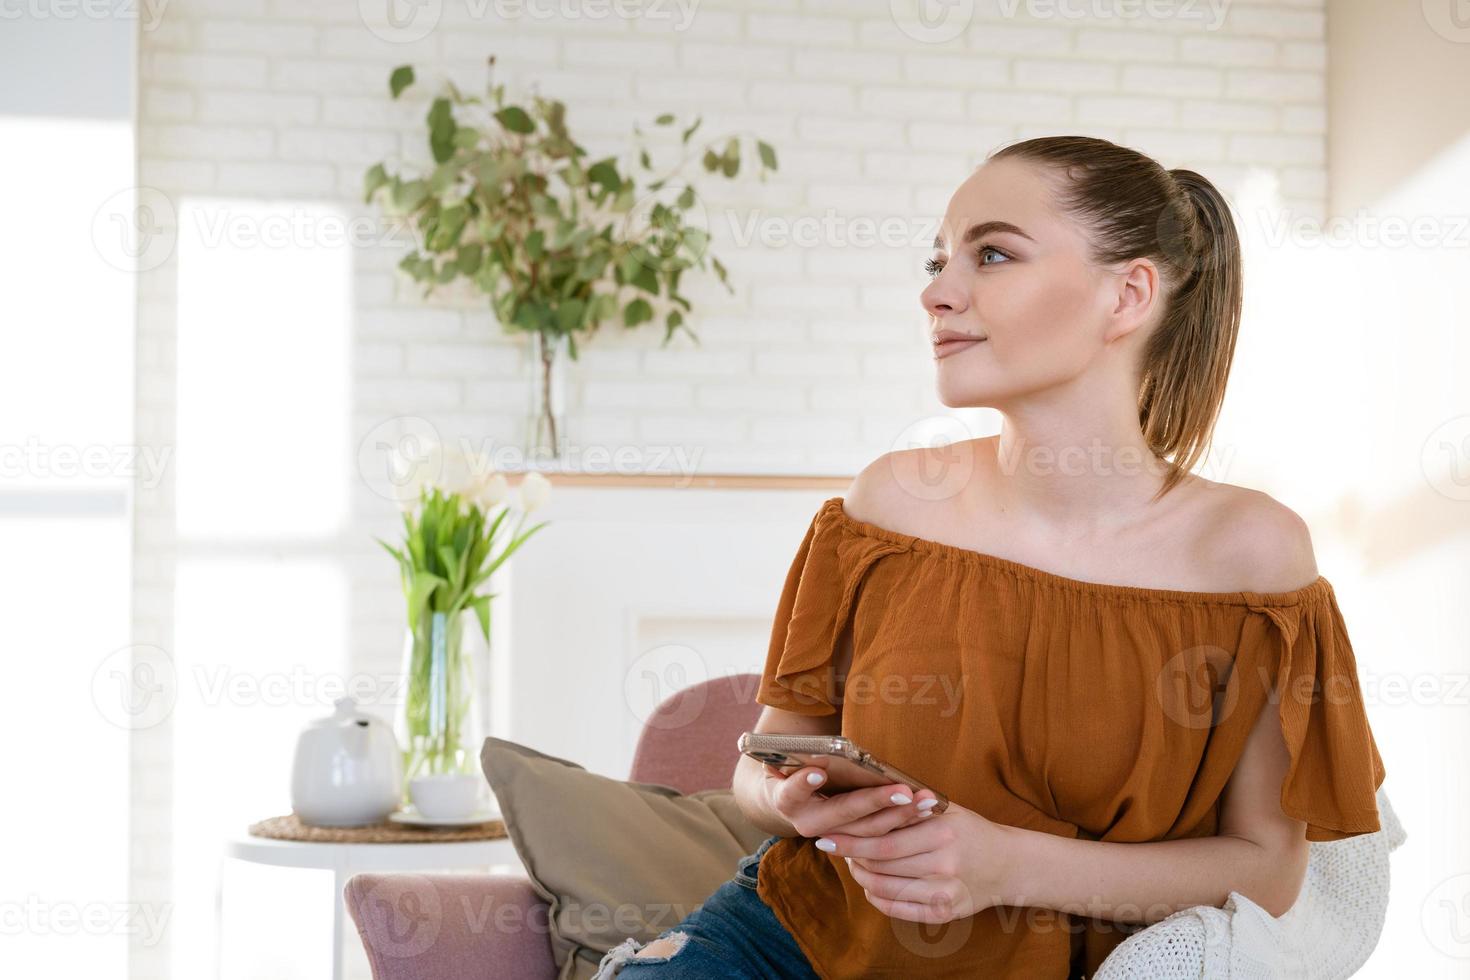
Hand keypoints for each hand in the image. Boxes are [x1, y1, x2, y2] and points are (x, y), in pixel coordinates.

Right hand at [762, 761, 940, 839]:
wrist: (794, 802)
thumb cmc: (797, 772)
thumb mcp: (793, 763)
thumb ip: (804, 757)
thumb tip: (815, 749)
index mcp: (788, 800)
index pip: (793, 791)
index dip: (804, 783)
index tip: (818, 772)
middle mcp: (808, 823)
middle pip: (846, 813)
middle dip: (878, 801)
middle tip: (904, 791)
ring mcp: (831, 837)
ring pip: (869, 830)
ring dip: (900, 814)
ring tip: (924, 800)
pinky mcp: (853, 843)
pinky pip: (881, 836)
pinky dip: (903, 820)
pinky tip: (925, 811)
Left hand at [813, 801, 1016, 922]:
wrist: (1008, 865)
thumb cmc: (970, 831)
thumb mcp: (946, 811)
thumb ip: (909, 808)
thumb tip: (864, 802)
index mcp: (943, 834)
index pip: (884, 840)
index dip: (851, 840)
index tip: (827, 835)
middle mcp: (944, 865)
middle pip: (881, 865)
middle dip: (851, 856)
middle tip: (831, 846)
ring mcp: (945, 893)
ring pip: (886, 888)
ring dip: (862, 877)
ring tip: (853, 863)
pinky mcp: (945, 914)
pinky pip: (900, 910)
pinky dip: (878, 898)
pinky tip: (871, 885)